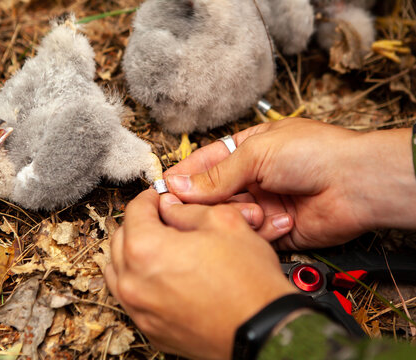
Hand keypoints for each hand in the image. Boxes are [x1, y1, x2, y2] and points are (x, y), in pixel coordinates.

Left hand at [104, 190, 294, 359]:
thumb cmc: (249, 281)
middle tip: (163, 220)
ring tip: (160, 247)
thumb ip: (188, 210)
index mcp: (146, 250)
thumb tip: (171, 207)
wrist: (264, 330)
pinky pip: (132, 299)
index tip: (160, 198)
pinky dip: (140, 282)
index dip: (150, 198)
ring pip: (119, 271)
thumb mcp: (224, 223)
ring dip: (133, 253)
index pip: (134, 211)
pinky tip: (163, 277)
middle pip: (120, 239)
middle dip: (139, 224)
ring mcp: (139, 310)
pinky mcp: (150, 329)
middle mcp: (134, 283)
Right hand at [165, 118, 415, 249]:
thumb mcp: (257, 153)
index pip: (205, 163)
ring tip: (251, 209)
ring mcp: (264, 204)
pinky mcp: (275, 229)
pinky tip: (273, 219)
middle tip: (185, 210)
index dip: (183, 176)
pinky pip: (251, 235)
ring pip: (229, 217)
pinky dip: (258, 229)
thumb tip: (178, 184)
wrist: (357, 183)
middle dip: (204, 202)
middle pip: (213, 194)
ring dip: (236, 215)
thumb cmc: (314, 153)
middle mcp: (253, 178)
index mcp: (247, 150)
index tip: (162, 189)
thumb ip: (216, 174)